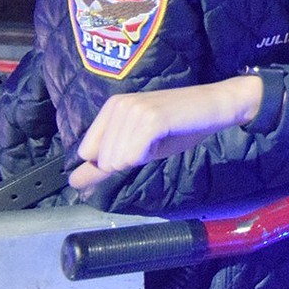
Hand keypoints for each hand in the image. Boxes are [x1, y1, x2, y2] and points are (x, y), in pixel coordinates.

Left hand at [68, 75, 261, 191]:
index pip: (88, 152)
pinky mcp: (150, 120)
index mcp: (111, 107)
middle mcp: (118, 105)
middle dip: (131, 159)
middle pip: (104, 160)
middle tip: (155, 140)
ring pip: (117, 160)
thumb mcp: (138, 145)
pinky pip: (133, 157)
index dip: (116, 158)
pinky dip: (147, 157)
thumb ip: (104, 163)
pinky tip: (164, 139)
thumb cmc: (180, 126)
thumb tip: (73, 183)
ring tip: (162, 137)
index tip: (140, 143)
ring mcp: (133, 110)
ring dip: (142, 157)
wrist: (215, 106)